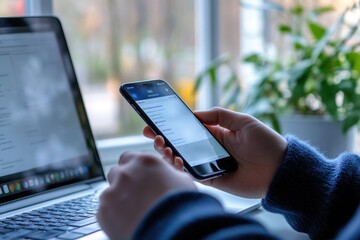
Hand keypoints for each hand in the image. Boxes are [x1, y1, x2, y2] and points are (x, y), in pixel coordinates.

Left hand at [96, 152, 195, 239]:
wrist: (171, 231)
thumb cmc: (180, 206)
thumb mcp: (182, 180)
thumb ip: (168, 173)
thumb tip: (167, 174)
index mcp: (144, 161)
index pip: (129, 157)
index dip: (133, 167)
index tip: (137, 176)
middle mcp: (125, 173)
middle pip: (116, 173)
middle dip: (123, 182)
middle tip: (135, 195)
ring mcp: (112, 192)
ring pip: (109, 192)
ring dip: (118, 199)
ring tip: (134, 213)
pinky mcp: (103, 211)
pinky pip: (105, 211)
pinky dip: (114, 216)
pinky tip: (128, 222)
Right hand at [143, 107, 287, 197]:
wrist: (279, 170)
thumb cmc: (265, 143)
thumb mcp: (243, 121)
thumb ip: (219, 115)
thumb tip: (195, 114)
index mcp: (215, 133)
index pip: (187, 128)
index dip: (171, 126)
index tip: (154, 122)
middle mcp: (208, 148)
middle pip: (180, 144)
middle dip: (163, 140)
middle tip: (154, 135)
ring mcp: (209, 164)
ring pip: (182, 160)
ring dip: (168, 153)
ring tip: (164, 147)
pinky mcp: (212, 179)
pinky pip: (192, 174)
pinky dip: (180, 169)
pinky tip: (176, 161)